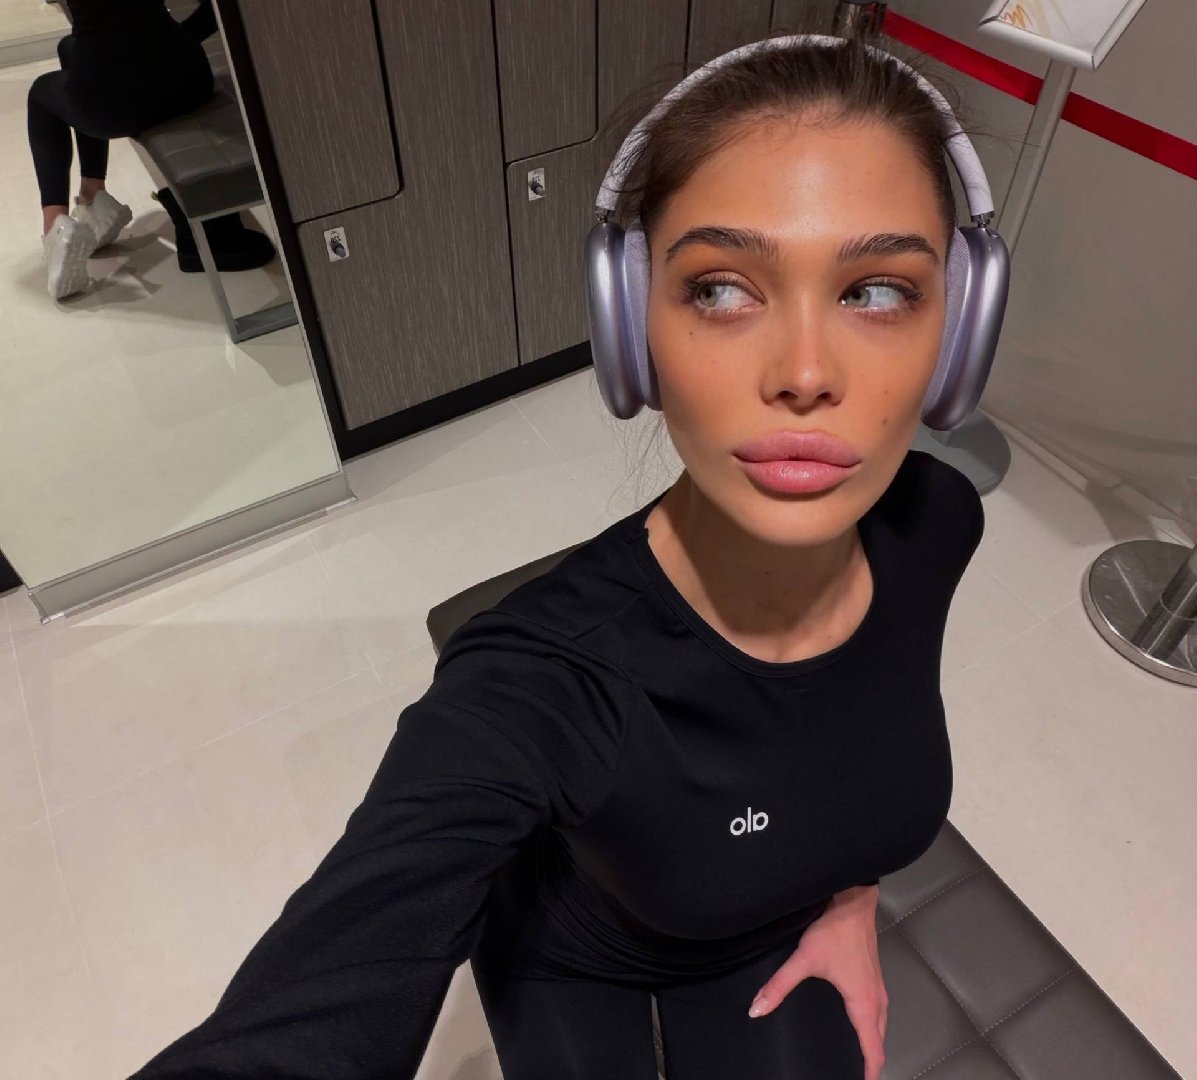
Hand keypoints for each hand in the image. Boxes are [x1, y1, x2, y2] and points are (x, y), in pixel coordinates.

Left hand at [748, 885, 886, 1079]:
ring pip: (880, 1024)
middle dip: (870, 1061)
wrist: (853, 898)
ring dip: (873, 1043)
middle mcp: (877, 998)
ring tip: (858, 1058)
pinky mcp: (874, 974)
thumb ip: (779, 985)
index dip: (868, 1071)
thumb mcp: (804, 958)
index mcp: (864, 1002)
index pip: (872, 1048)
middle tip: (855, 1075)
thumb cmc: (835, 927)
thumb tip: (758, 1010)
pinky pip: (878, 1010)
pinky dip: (872, 1025)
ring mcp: (878, 985)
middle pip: (879, 1040)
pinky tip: (858, 1023)